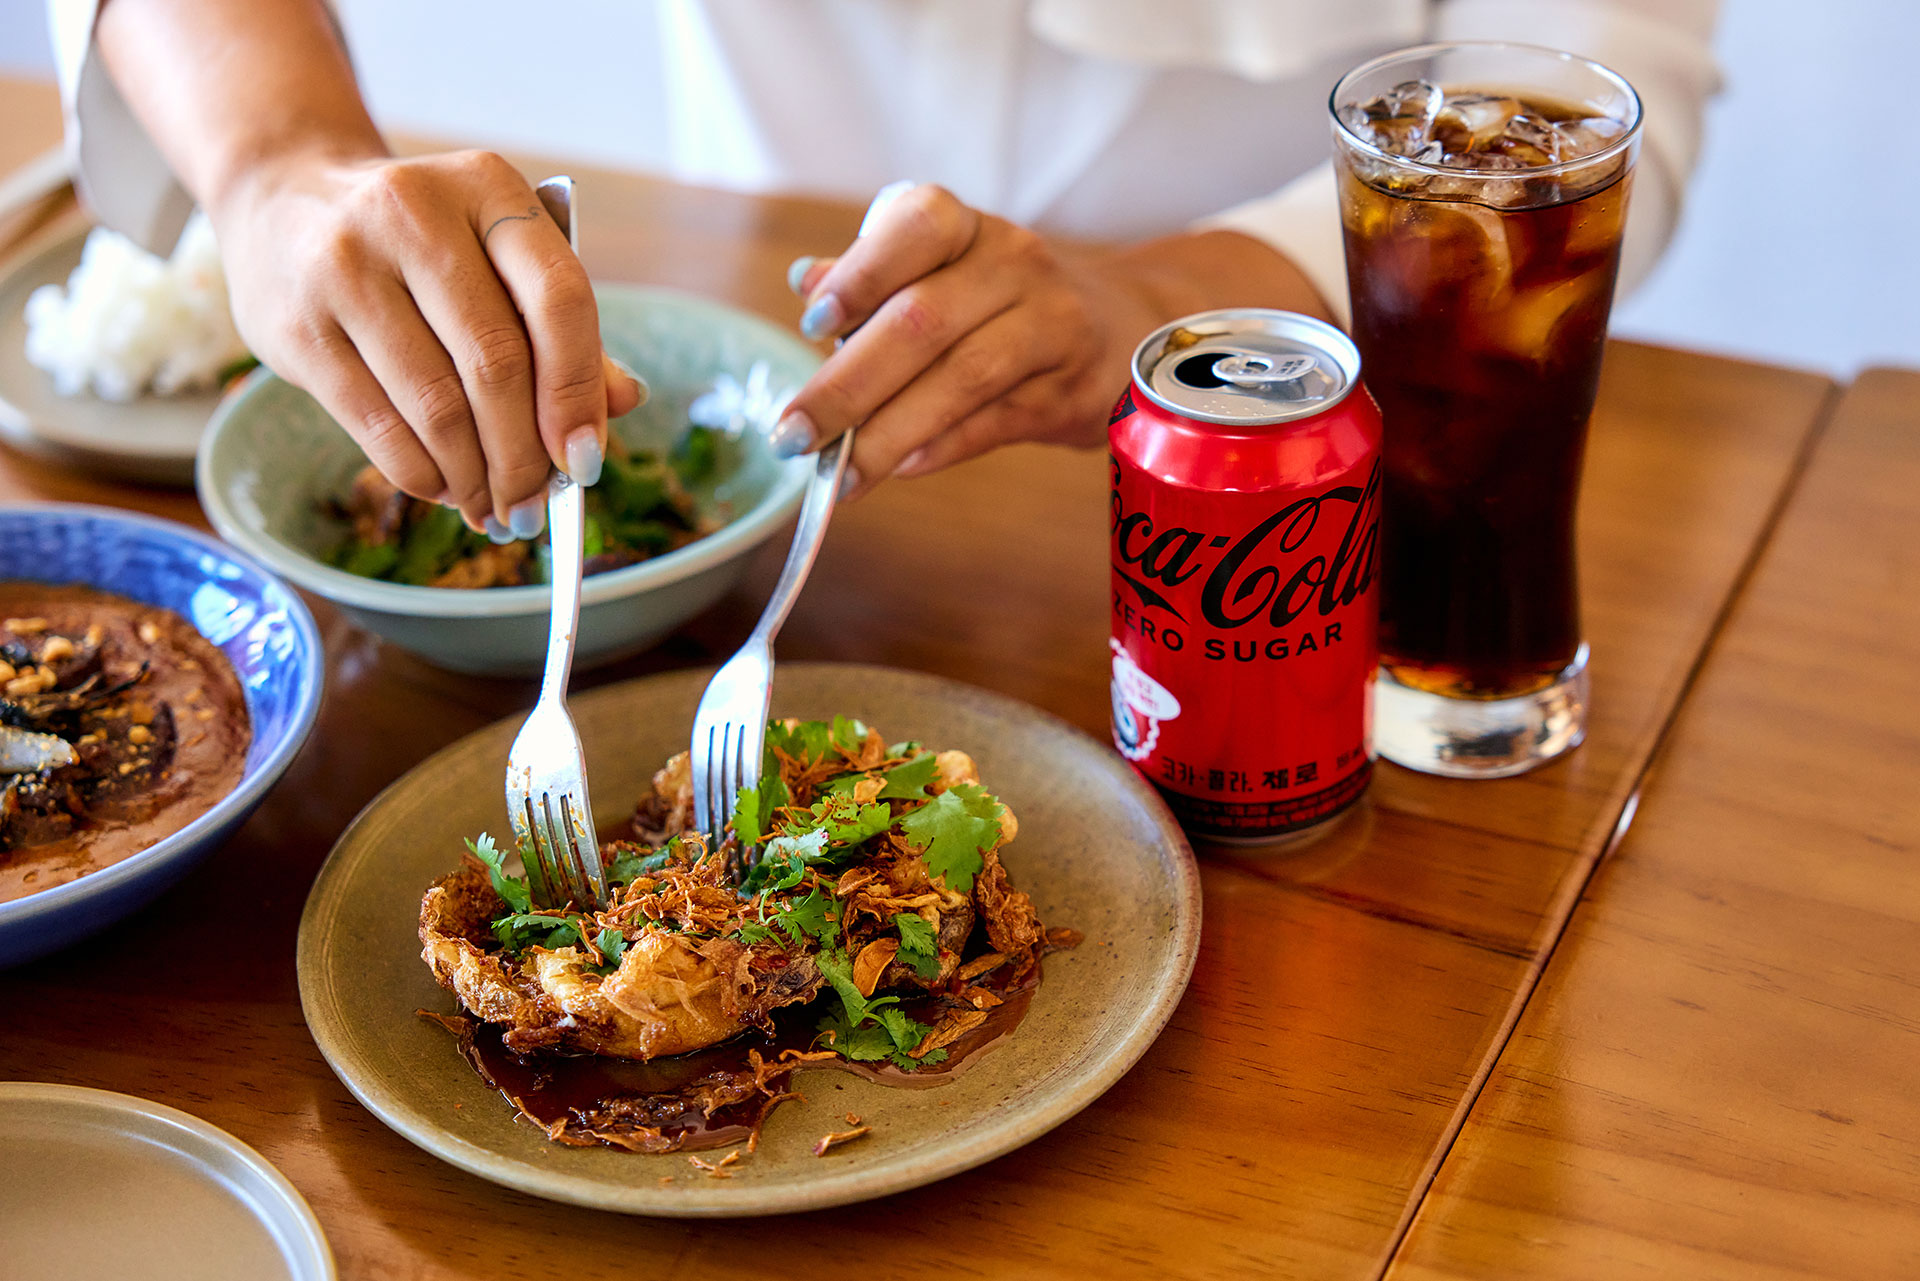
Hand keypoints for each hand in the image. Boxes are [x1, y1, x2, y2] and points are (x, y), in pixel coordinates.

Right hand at [209, 148, 644, 537]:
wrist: (280, 199)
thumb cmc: (418, 244)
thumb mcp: (493, 254)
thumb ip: (560, 326)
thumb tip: (621, 404)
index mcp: (488, 188)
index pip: (559, 298)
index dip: (578, 391)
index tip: (586, 461)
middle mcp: (413, 214)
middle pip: (495, 362)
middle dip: (523, 455)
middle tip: (534, 505)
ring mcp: (345, 266)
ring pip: (436, 403)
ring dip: (474, 475)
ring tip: (492, 507)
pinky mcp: (296, 324)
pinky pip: (375, 422)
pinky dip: (420, 472)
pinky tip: (443, 488)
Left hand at [769, 185, 1329, 496]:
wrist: (1125, 325)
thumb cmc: (1003, 302)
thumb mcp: (943, 272)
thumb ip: (875, 278)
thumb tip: (807, 282)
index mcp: (968, 226)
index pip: (916, 225)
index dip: (861, 272)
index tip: (814, 323)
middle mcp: (1014, 264)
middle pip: (923, 321)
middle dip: (848, 384)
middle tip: (792, 435)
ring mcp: (1052, 325)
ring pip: (961, 378)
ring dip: (888, 433)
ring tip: (836, 474)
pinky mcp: (1073, 388)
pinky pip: (997, 421)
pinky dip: (942, 448)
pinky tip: (899, 470)